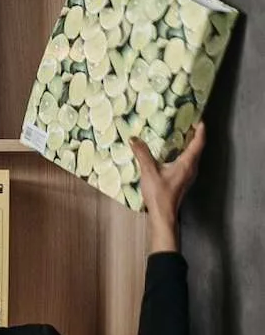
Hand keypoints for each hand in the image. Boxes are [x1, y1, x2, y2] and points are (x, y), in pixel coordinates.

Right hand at [132, 122, 204, 249]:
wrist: (164, 214)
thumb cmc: (159, 193)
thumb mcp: (149, 172)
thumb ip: (142, 154)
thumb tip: (133, 139)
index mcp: (187, 163)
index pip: (199, 143)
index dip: (200, 130)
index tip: (198, 120)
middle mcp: (192, 168)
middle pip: (198, 148)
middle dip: (195, 135)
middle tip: (187, 124)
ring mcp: (189, 175)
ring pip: (193, 156)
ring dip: (190, 145)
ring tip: (181, 136)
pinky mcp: (183, 180)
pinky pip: (187, 162)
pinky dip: (184, 154)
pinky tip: (173, 154)